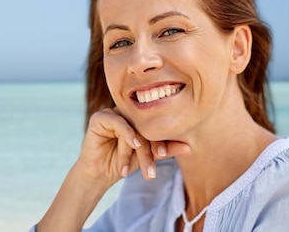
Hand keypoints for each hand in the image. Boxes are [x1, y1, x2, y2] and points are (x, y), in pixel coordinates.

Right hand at [76, 108, 190, 186]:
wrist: (98, 174)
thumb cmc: (123, 163)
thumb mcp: (146, 158)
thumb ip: (165, 150)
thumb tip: (190, 147)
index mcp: (138, 119)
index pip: (153, 127)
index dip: (162, 141)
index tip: (166, 155)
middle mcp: (126, 113)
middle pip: (143, 128)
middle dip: (150, 150)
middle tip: (153, 170)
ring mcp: (112, 113)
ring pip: (131, 127)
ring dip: (138, 149)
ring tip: (143, 168)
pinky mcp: (100, 117)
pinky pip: (117, 121)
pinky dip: (127, 133)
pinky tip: (133, 144)